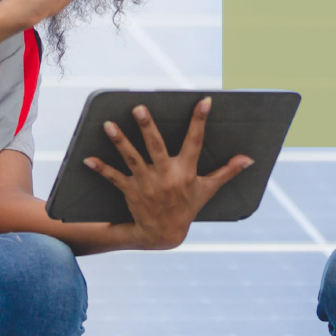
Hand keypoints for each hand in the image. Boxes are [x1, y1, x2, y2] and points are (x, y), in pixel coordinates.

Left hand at [84, 98, 252, 249]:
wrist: (164, 235)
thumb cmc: (187, 207)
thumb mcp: (208, 190)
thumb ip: (227, 172)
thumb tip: (248, 159)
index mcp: (186, 171)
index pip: (195, 141)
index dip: (200, 121)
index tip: (203, 101)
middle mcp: (166, 176)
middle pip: (156, 147)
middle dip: (147, 127)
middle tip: (139, 107)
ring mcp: (147, 183)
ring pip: (132, 158)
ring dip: (120, 142)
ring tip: (108, 125)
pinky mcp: (131, 191)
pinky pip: (114, 178)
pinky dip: (101, 169)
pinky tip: (88, 158)